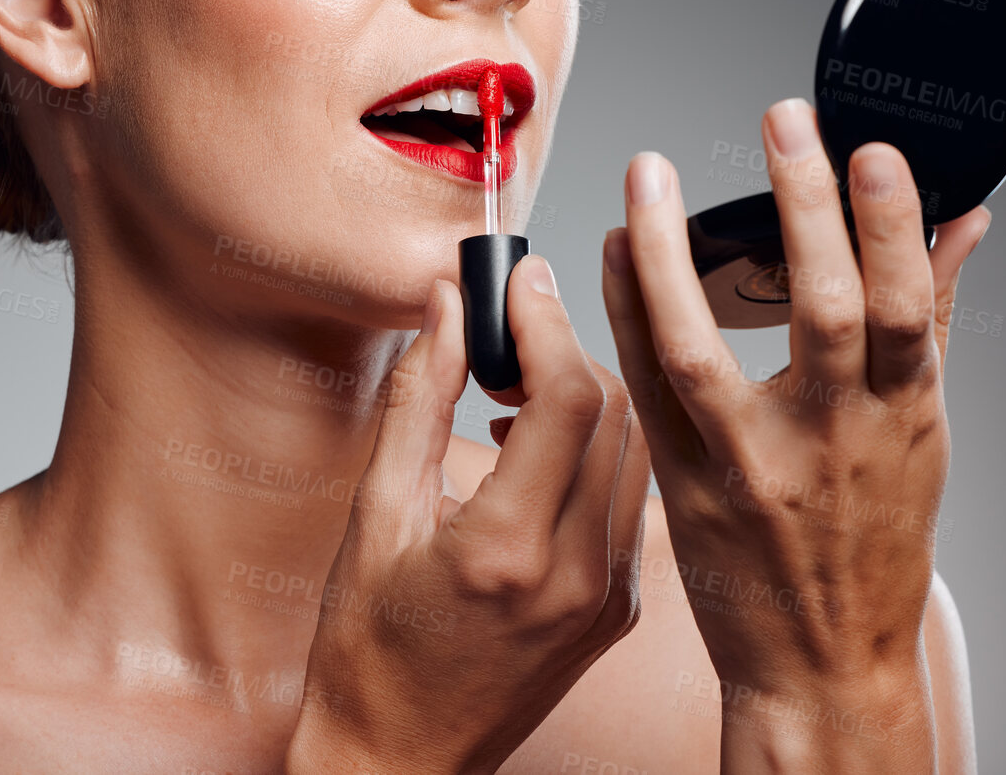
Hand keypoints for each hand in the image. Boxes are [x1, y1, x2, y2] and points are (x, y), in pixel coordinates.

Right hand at [286, 260, 650, 774]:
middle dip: (568, 348)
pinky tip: (537, 447)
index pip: (571, 398)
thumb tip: (448, 309)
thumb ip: (417, 400)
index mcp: (510, 552)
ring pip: (637, 449)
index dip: (548, 321)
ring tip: (516, 387)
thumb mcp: (375, 514)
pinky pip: (629, 497)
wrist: (400, 760)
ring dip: (588, 395)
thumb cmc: (368, 650)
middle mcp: (579, 576)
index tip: (518, 279)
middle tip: (507, 329)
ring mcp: (610, 598)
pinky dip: (595, 449)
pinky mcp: (619, 610)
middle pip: (617, 412)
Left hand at [601, 98, 990, 763]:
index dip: (891, 229)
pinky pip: (640, 386)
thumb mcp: (924, 431)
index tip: (871, 152)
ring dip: (667, 253)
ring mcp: (747, 466)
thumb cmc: (876, 541)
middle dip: (803, 208)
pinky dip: (621, 310)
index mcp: (900, 420)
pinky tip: (609, 249)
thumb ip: (934, 318)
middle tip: (780, 123)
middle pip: (821, 312)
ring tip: (649, 176)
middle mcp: (828, 441)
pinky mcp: (681, 484)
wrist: (822, 662)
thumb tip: (962, 222)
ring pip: (699, 348)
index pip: (907, 310)